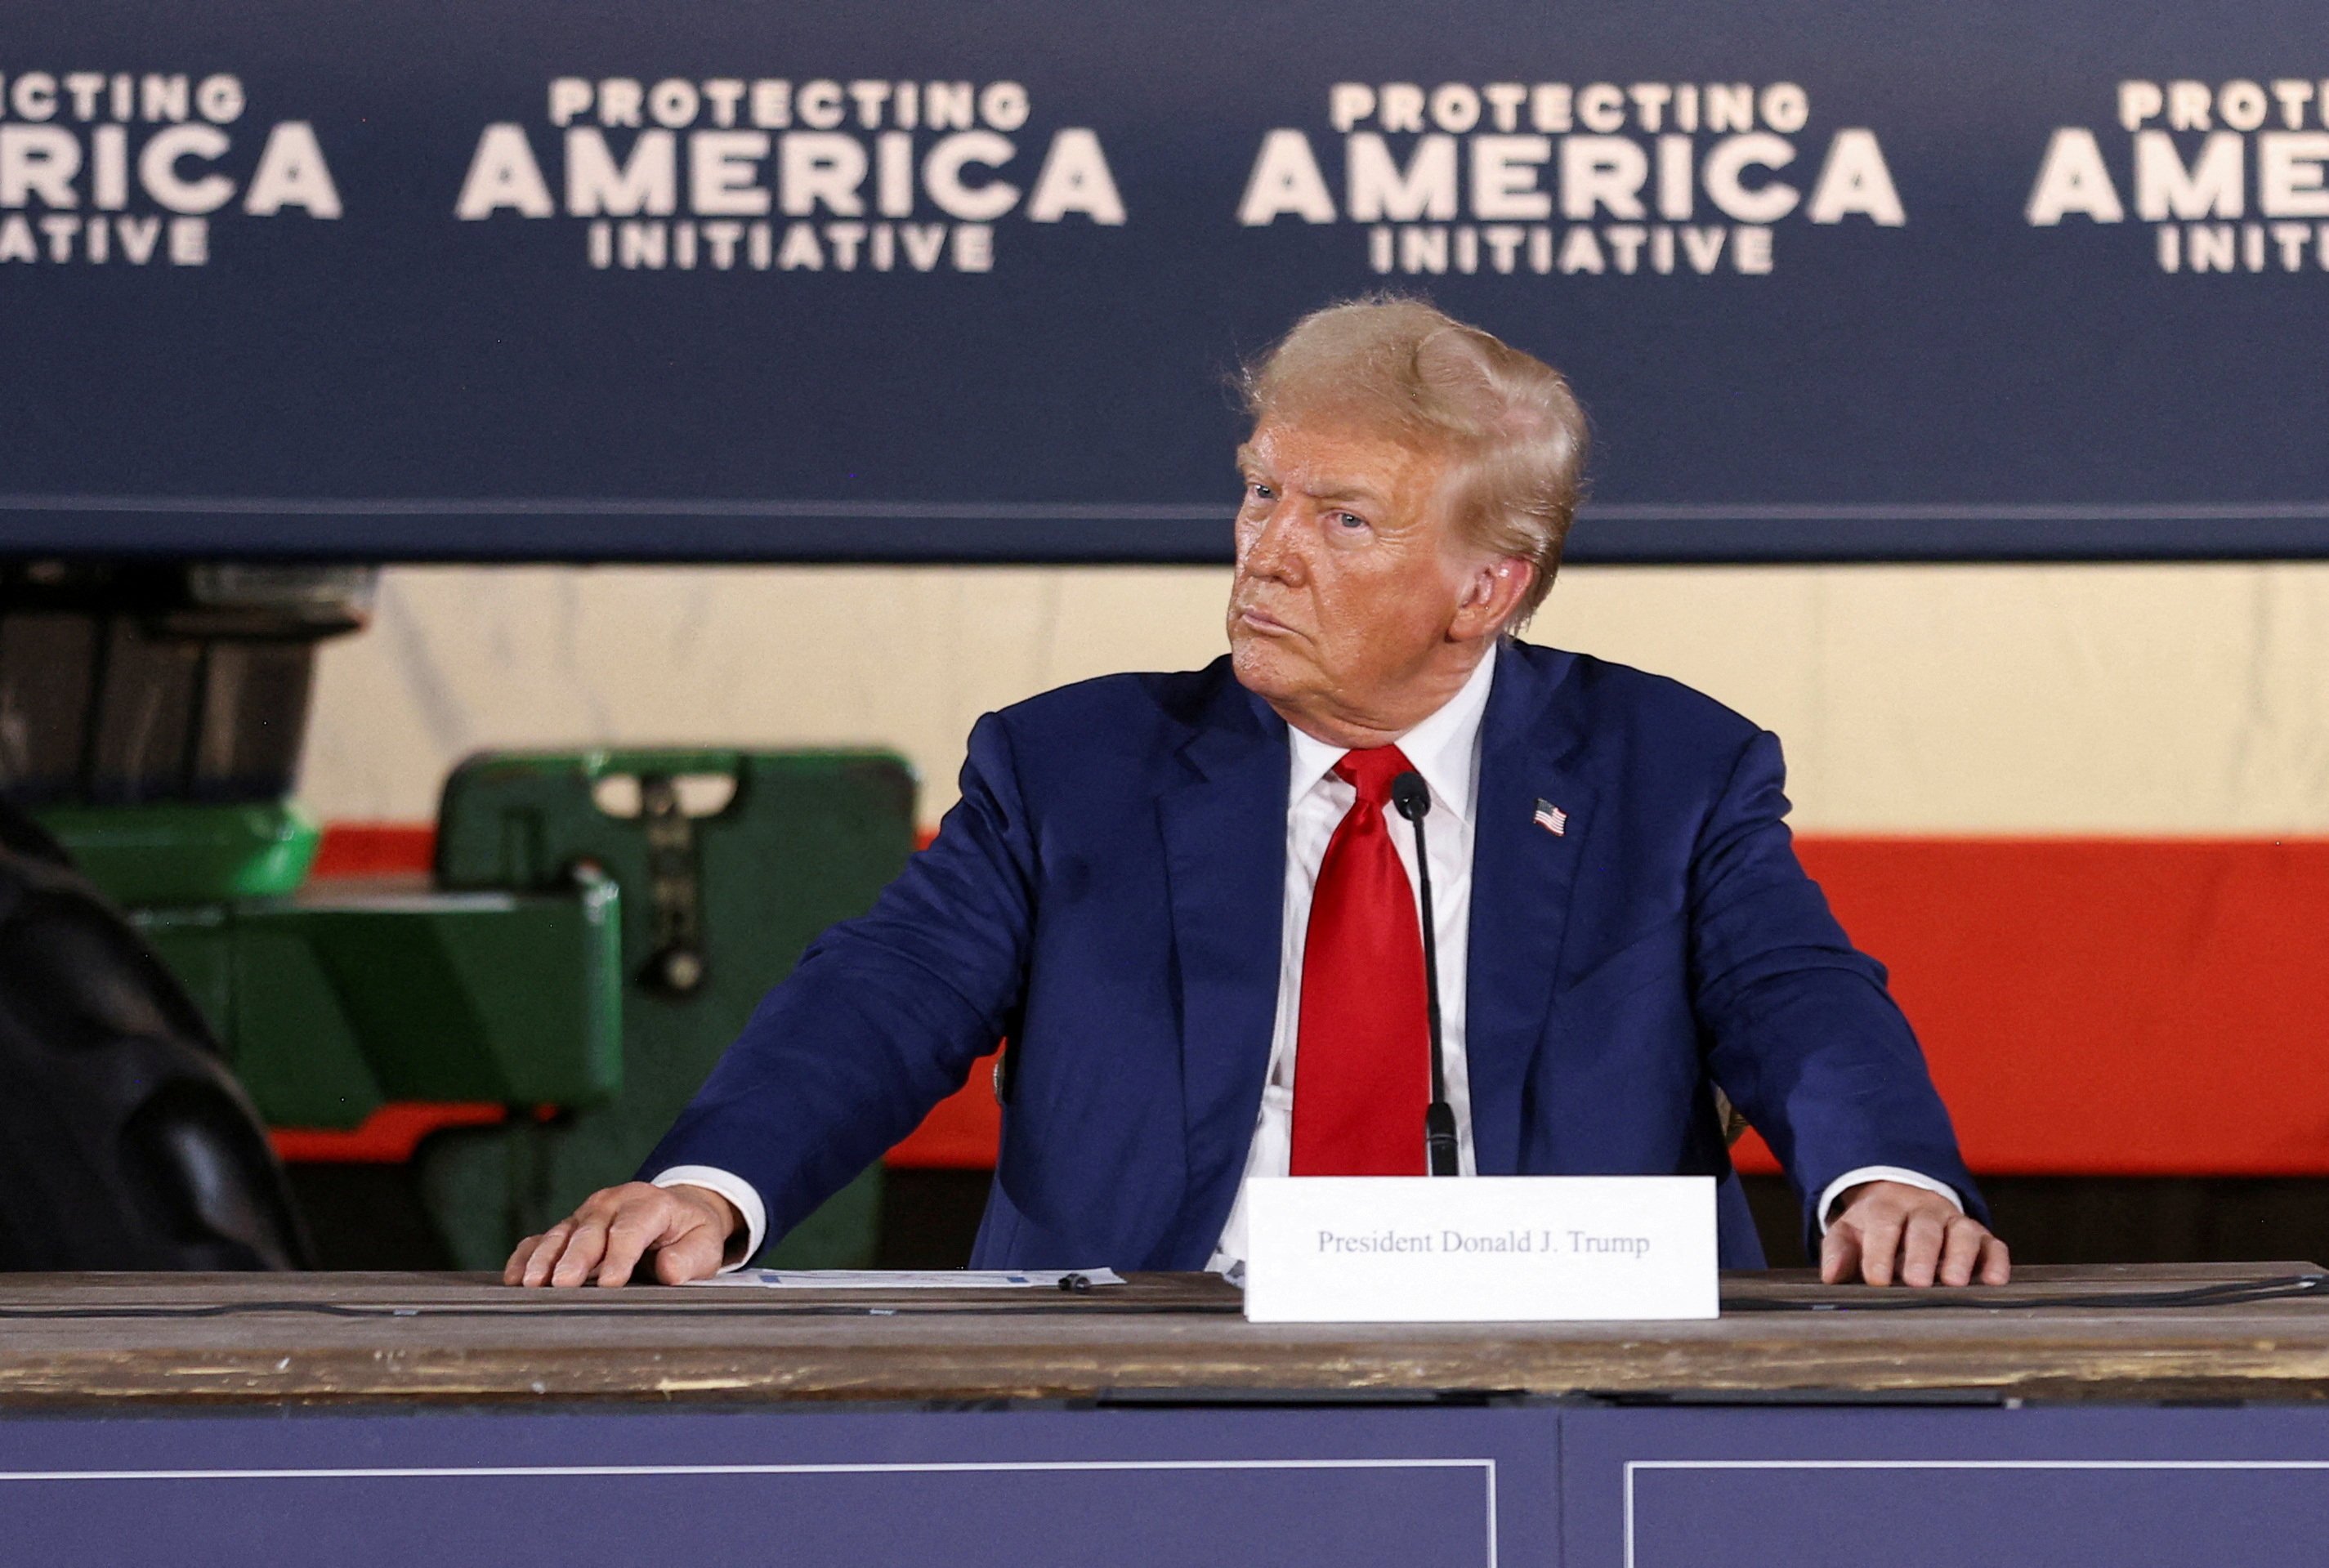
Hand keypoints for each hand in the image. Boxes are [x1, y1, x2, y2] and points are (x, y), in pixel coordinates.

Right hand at [503, 1182, 741, 1287]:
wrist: (675, 1211)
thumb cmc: (689, 1233)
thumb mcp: (704, 1243)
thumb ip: (689, 1257)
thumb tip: (670, 1271)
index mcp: (649, 1205)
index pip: (631, 1230)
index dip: (620, 1256)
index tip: (611, 1283)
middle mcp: (613, 1204)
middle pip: (590, 1232)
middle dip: (575, 1258)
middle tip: (562, 1284)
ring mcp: (586, 1214)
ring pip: (561, 1234)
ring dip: (544, 1259)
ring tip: (531, 1283)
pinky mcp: (569, 1226)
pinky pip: (542, 1238)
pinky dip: (526, 1256)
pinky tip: (513, 1277)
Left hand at [1820, 1180, 2008, 1286]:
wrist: (1904, 1196)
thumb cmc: (1875, 1225)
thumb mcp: (1850, 1231)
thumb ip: (1838, 1251)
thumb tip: (1830, 1276)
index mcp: (1888, 1207)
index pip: (1883, 1225)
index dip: (1879, 1252)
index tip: (1876, 1279)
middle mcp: (1924, 1211)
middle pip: (1925, 1228)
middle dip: (1921, 1255)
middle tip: (1917, 1282)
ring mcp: (1955, 1222)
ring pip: (1963, 1233)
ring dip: (1961, 1257)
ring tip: (1955, 1283)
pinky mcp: (1981, 1235)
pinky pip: (1993, 1244)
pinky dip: (1997, 1261)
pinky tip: (1995, 1281)